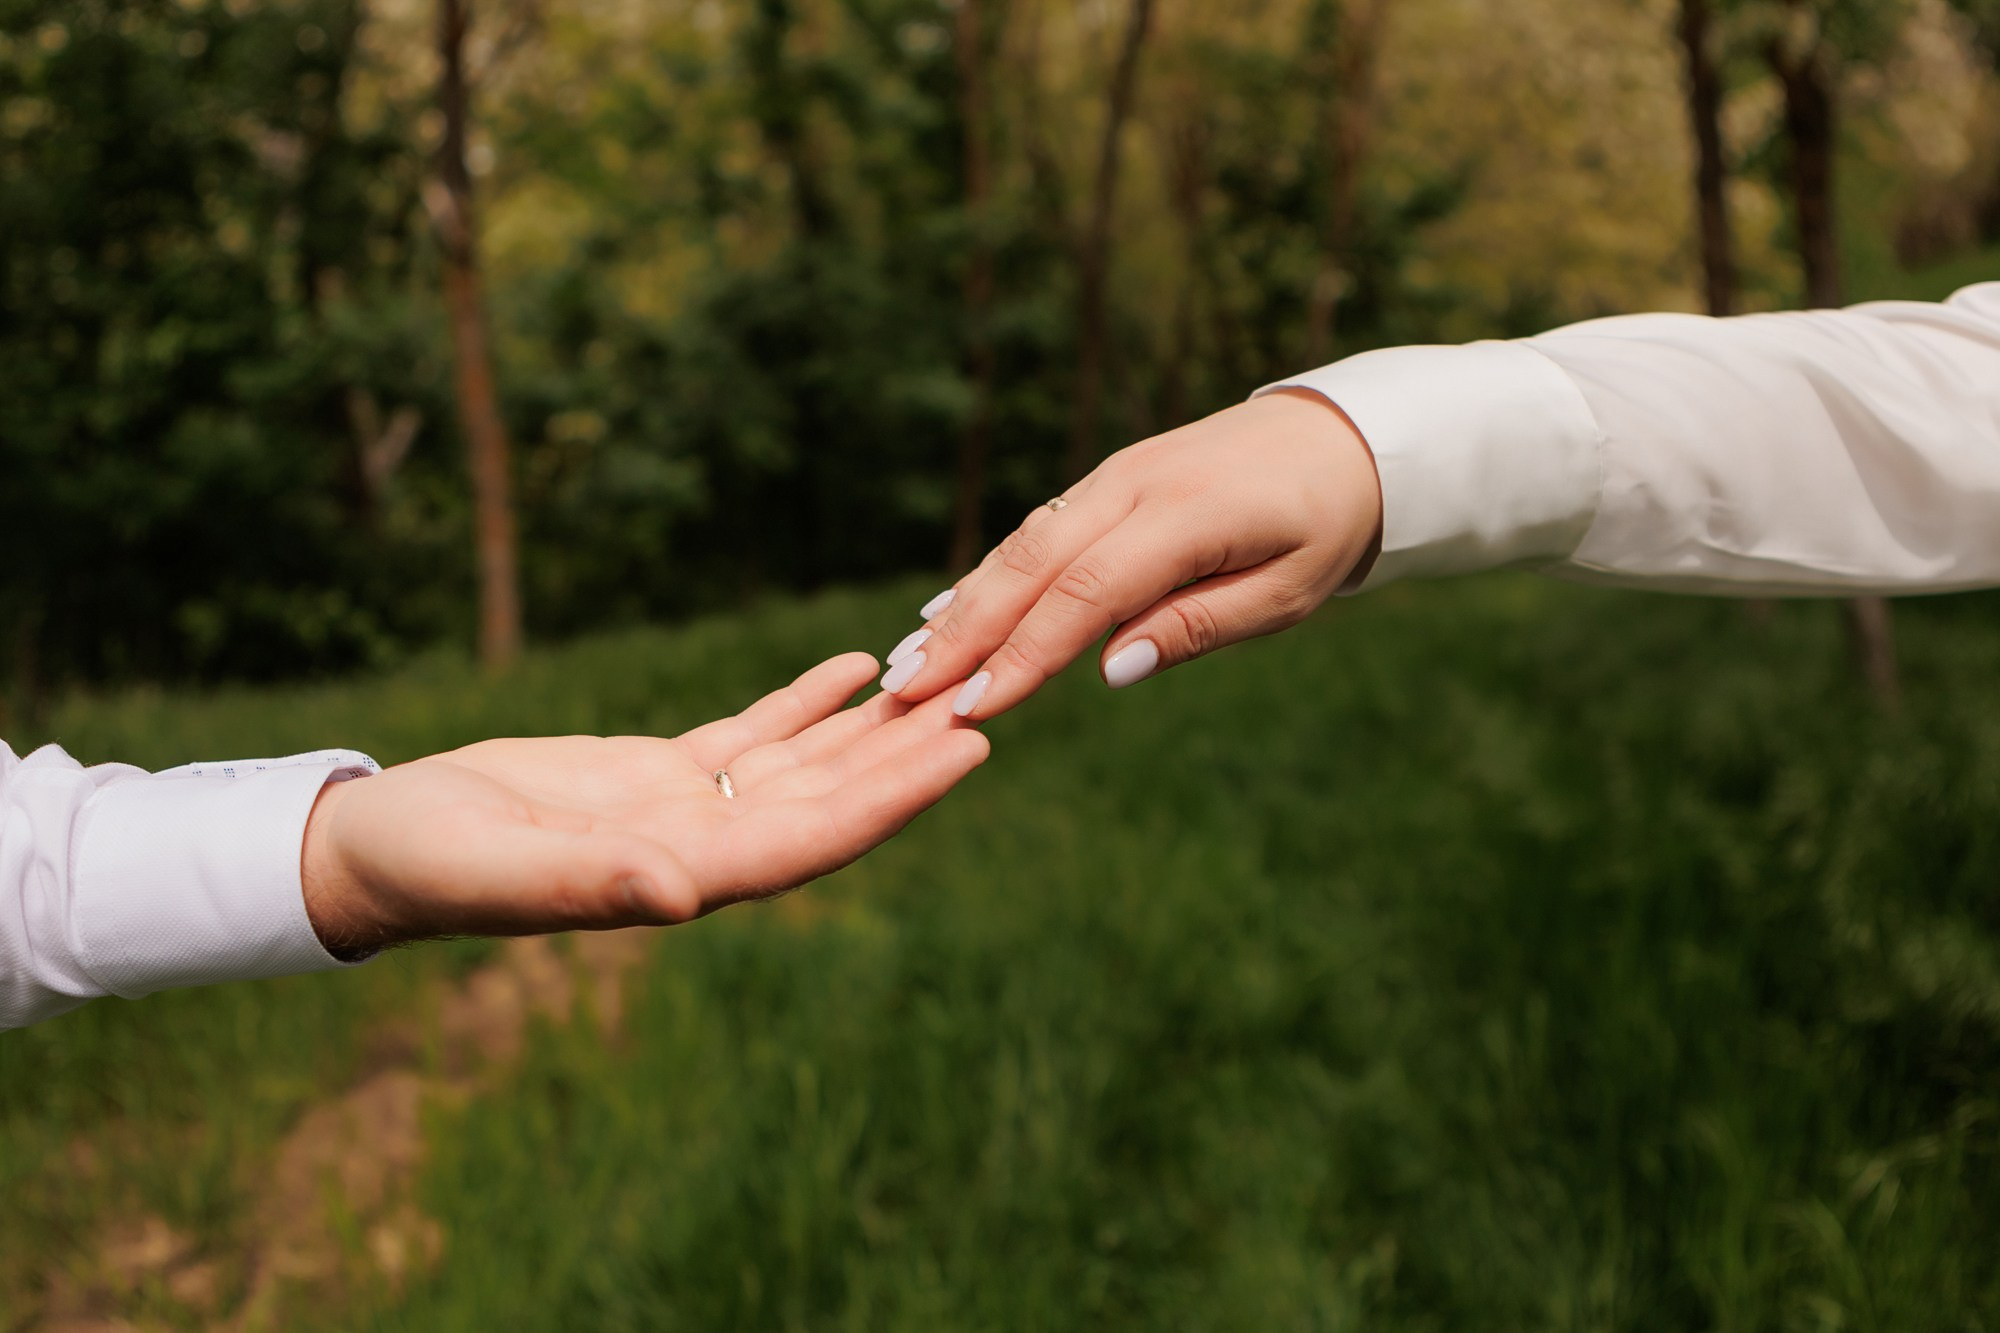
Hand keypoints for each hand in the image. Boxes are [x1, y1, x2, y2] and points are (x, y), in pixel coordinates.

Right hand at [299, 653, 986, 954]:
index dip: (895, 796)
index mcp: (683, 876)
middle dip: (909, 752)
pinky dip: (804, 700)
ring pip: (804, 762)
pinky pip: (751, 733)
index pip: (815, 836)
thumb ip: (593, 882)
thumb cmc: (429, 867)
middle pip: (832, 796)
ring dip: (872, 724)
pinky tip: (853, 665)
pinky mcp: (656, 771)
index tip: (965, 752)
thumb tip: (683, 896)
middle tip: (990, 700)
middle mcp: (702, 846)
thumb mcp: (502, 869)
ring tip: (943, 677)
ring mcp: (684, 807)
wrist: (381, 849)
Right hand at [877, 390, 1381, 718]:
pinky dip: (990, 574)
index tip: (973, 707)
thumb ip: (1198, 626)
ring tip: (909, 663)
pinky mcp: (1107, 479)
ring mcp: (1113, 475)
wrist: (1341, 437)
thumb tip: (1110, 670)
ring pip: (1022, 544)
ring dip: (963, 605)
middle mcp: (1133, 485)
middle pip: (1030, 564)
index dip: (1023, 654)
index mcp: (1185, 515)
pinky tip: (948, 612)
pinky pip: (1037, 530)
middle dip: (964, 632)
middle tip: (905, 692)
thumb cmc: (1322, 526)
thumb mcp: (1287, 592)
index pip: (1084, 593)